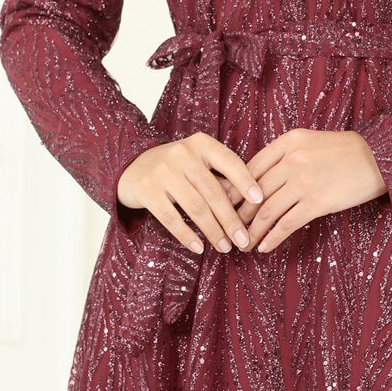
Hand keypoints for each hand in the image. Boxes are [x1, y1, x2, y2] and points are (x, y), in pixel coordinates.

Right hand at [116, 133, 264, 253]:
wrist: (132, 166)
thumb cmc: (176, 167)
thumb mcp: (197, 161)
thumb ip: (218, 176)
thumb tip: (248, 204)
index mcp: (201, 143)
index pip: (229, 162)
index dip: (246, 181)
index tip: (260, 200)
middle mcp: (183, 154)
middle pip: (213, 191)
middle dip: (231, 219)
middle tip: (244, 240)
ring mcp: (163, 171)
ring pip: (195, 207)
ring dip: (213, 231)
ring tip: (225, 247)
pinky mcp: (147, 190)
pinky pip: (171, 218)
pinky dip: (187, 235)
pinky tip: (199, 247)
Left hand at [218, 128, 387, 254]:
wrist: (378, 157)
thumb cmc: (344, 151)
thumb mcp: (310, 141)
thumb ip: (285, 155)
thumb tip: (258, 179)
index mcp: (288, 142)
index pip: (250, 166)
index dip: (234, 188)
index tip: (222, 204)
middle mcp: (292, 160)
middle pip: (254, 191)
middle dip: (237, 214)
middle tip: (227, 229)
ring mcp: (304, 181)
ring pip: (266, 210)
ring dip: (251, 231)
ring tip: (243, 244)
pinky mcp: (317, 202)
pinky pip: (286, 224)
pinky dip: (272, 238)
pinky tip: (264, 247)